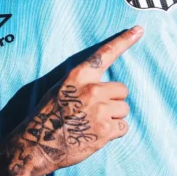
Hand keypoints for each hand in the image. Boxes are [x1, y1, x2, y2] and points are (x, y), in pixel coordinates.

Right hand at [9, 25, 141, 175]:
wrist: (37, 145)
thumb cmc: (47, 116)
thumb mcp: (60, 89)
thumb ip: (82, 83)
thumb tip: (102, 84)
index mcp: (79, 76)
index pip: (105, 54)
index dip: (124, 41)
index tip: (139, 30)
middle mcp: (92, 90)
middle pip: (122, 89)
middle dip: (114, 100)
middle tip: (96, 111)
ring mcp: (100, 110)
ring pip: (124, 109)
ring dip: (114, 117)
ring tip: (94, 124)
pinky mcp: (105, 130)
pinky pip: (123, 127)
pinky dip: (114, 132)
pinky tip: (97, 135)